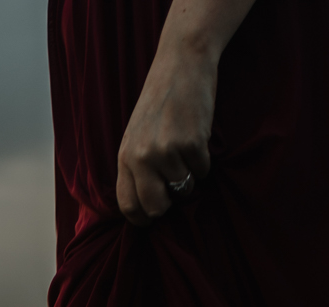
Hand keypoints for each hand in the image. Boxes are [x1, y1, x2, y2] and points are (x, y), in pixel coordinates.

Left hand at [116, 43, 215, 223]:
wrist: (181, 65)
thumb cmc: (160, 102)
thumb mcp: (136, 134)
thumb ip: (136, 167)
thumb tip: (146, 206)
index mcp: (125, 156)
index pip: (127, 205)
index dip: (141, 218)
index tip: (151, 220)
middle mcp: (142, 158)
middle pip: (156, 207)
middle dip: (168, 204)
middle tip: (174, 188)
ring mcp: (167, 152)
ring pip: (184, 189)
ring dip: (189, 175)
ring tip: (185, 148)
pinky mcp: (192, 144)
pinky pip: (202, 171)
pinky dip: (203, 160)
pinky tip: (197, 137)